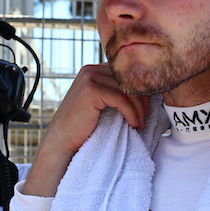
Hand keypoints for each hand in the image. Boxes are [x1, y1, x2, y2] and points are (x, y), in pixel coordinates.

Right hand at [23, 63, 150, 197]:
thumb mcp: (100, 103)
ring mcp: (89, 78)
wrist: (61, 141)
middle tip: (147, 116)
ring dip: (139, 108)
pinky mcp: (91, 91)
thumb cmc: (82, 126)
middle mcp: (90, 70)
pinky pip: (121, 99)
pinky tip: (134, 124)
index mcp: (93, 70)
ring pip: (127, 89)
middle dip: (142, 98)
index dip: (140, 89)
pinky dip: (131, 112)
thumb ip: (113, 91)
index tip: (148, 107)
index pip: (125, 73)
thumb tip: (145, 91)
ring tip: (141, 123)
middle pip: (128, 79)